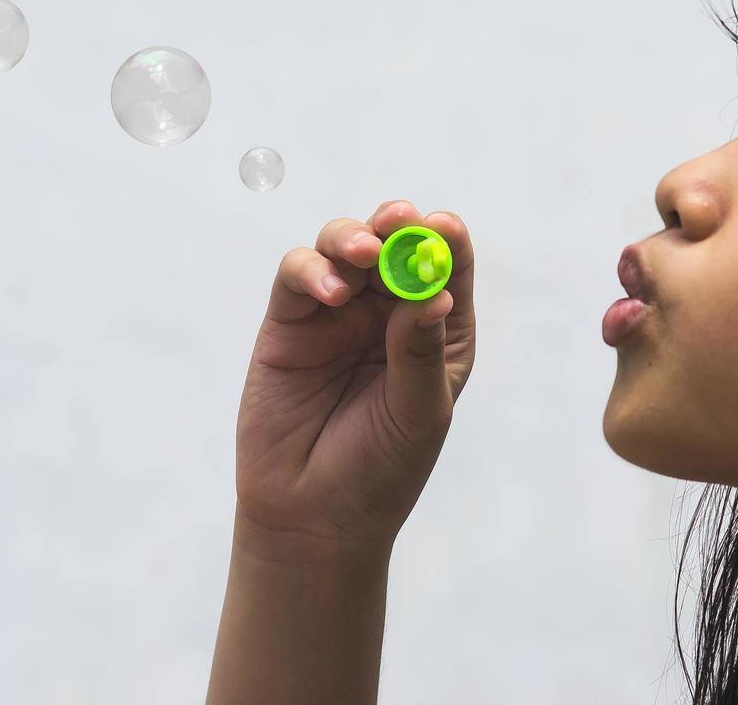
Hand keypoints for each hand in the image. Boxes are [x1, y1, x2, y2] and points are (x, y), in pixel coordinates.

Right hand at [234, 200, 475, 558]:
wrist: (312, 518)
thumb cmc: (380, 469)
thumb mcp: (417, 412)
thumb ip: (419, 351)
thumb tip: (435, 292)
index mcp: (436, 329)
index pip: (447, 265)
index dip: (445, 239)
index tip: (441, 226)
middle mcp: (388, 312)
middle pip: (394, 243)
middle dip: (397, 224)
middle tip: (399, 220)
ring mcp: (337, 313)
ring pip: (343, 247)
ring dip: (353, 238)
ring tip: (363, 254)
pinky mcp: (290, 323)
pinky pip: (298, 276)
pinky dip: (312, 270)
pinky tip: (330, 293)